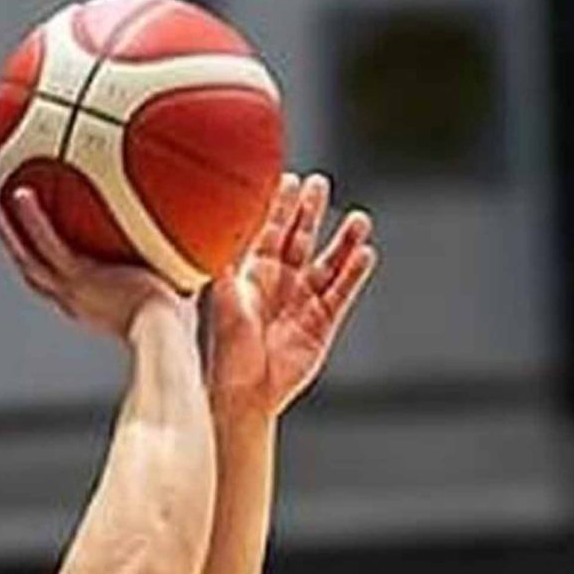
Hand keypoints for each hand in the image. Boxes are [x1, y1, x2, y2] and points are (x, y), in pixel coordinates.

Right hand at [0, 187, 191, 342]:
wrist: (164, 331)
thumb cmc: (178, 323)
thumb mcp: (180, 285)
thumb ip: (187, 259)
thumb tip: (219, 237)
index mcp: (94, 305)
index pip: (67, 284)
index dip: (54, 265)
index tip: (51, 245)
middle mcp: (77, 300)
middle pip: (36, 271)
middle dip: (20, 248)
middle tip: (9, 222)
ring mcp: (73, 289)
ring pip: (30, 257)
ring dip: (13, 231)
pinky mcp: (76, 277)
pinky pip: (47, 243)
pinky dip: (31, 220)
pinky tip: (20, 192)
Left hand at [206, 173, 377, 421]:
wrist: (247, 394)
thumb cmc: (228, 352)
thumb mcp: (222, 302)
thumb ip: (222, 266)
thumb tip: (208, 233)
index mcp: (254, 276)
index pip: (270, 231)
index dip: (281, 206)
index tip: (290, 179)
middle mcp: (281, 284)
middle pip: (301, 239)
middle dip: (311, 212)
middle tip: (321, 184)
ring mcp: (304, 302)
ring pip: (329, 263)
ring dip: (344, 241)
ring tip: (359, 220)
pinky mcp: (322, 323)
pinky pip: (342, 293)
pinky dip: (354, 274)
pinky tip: (365, 254)